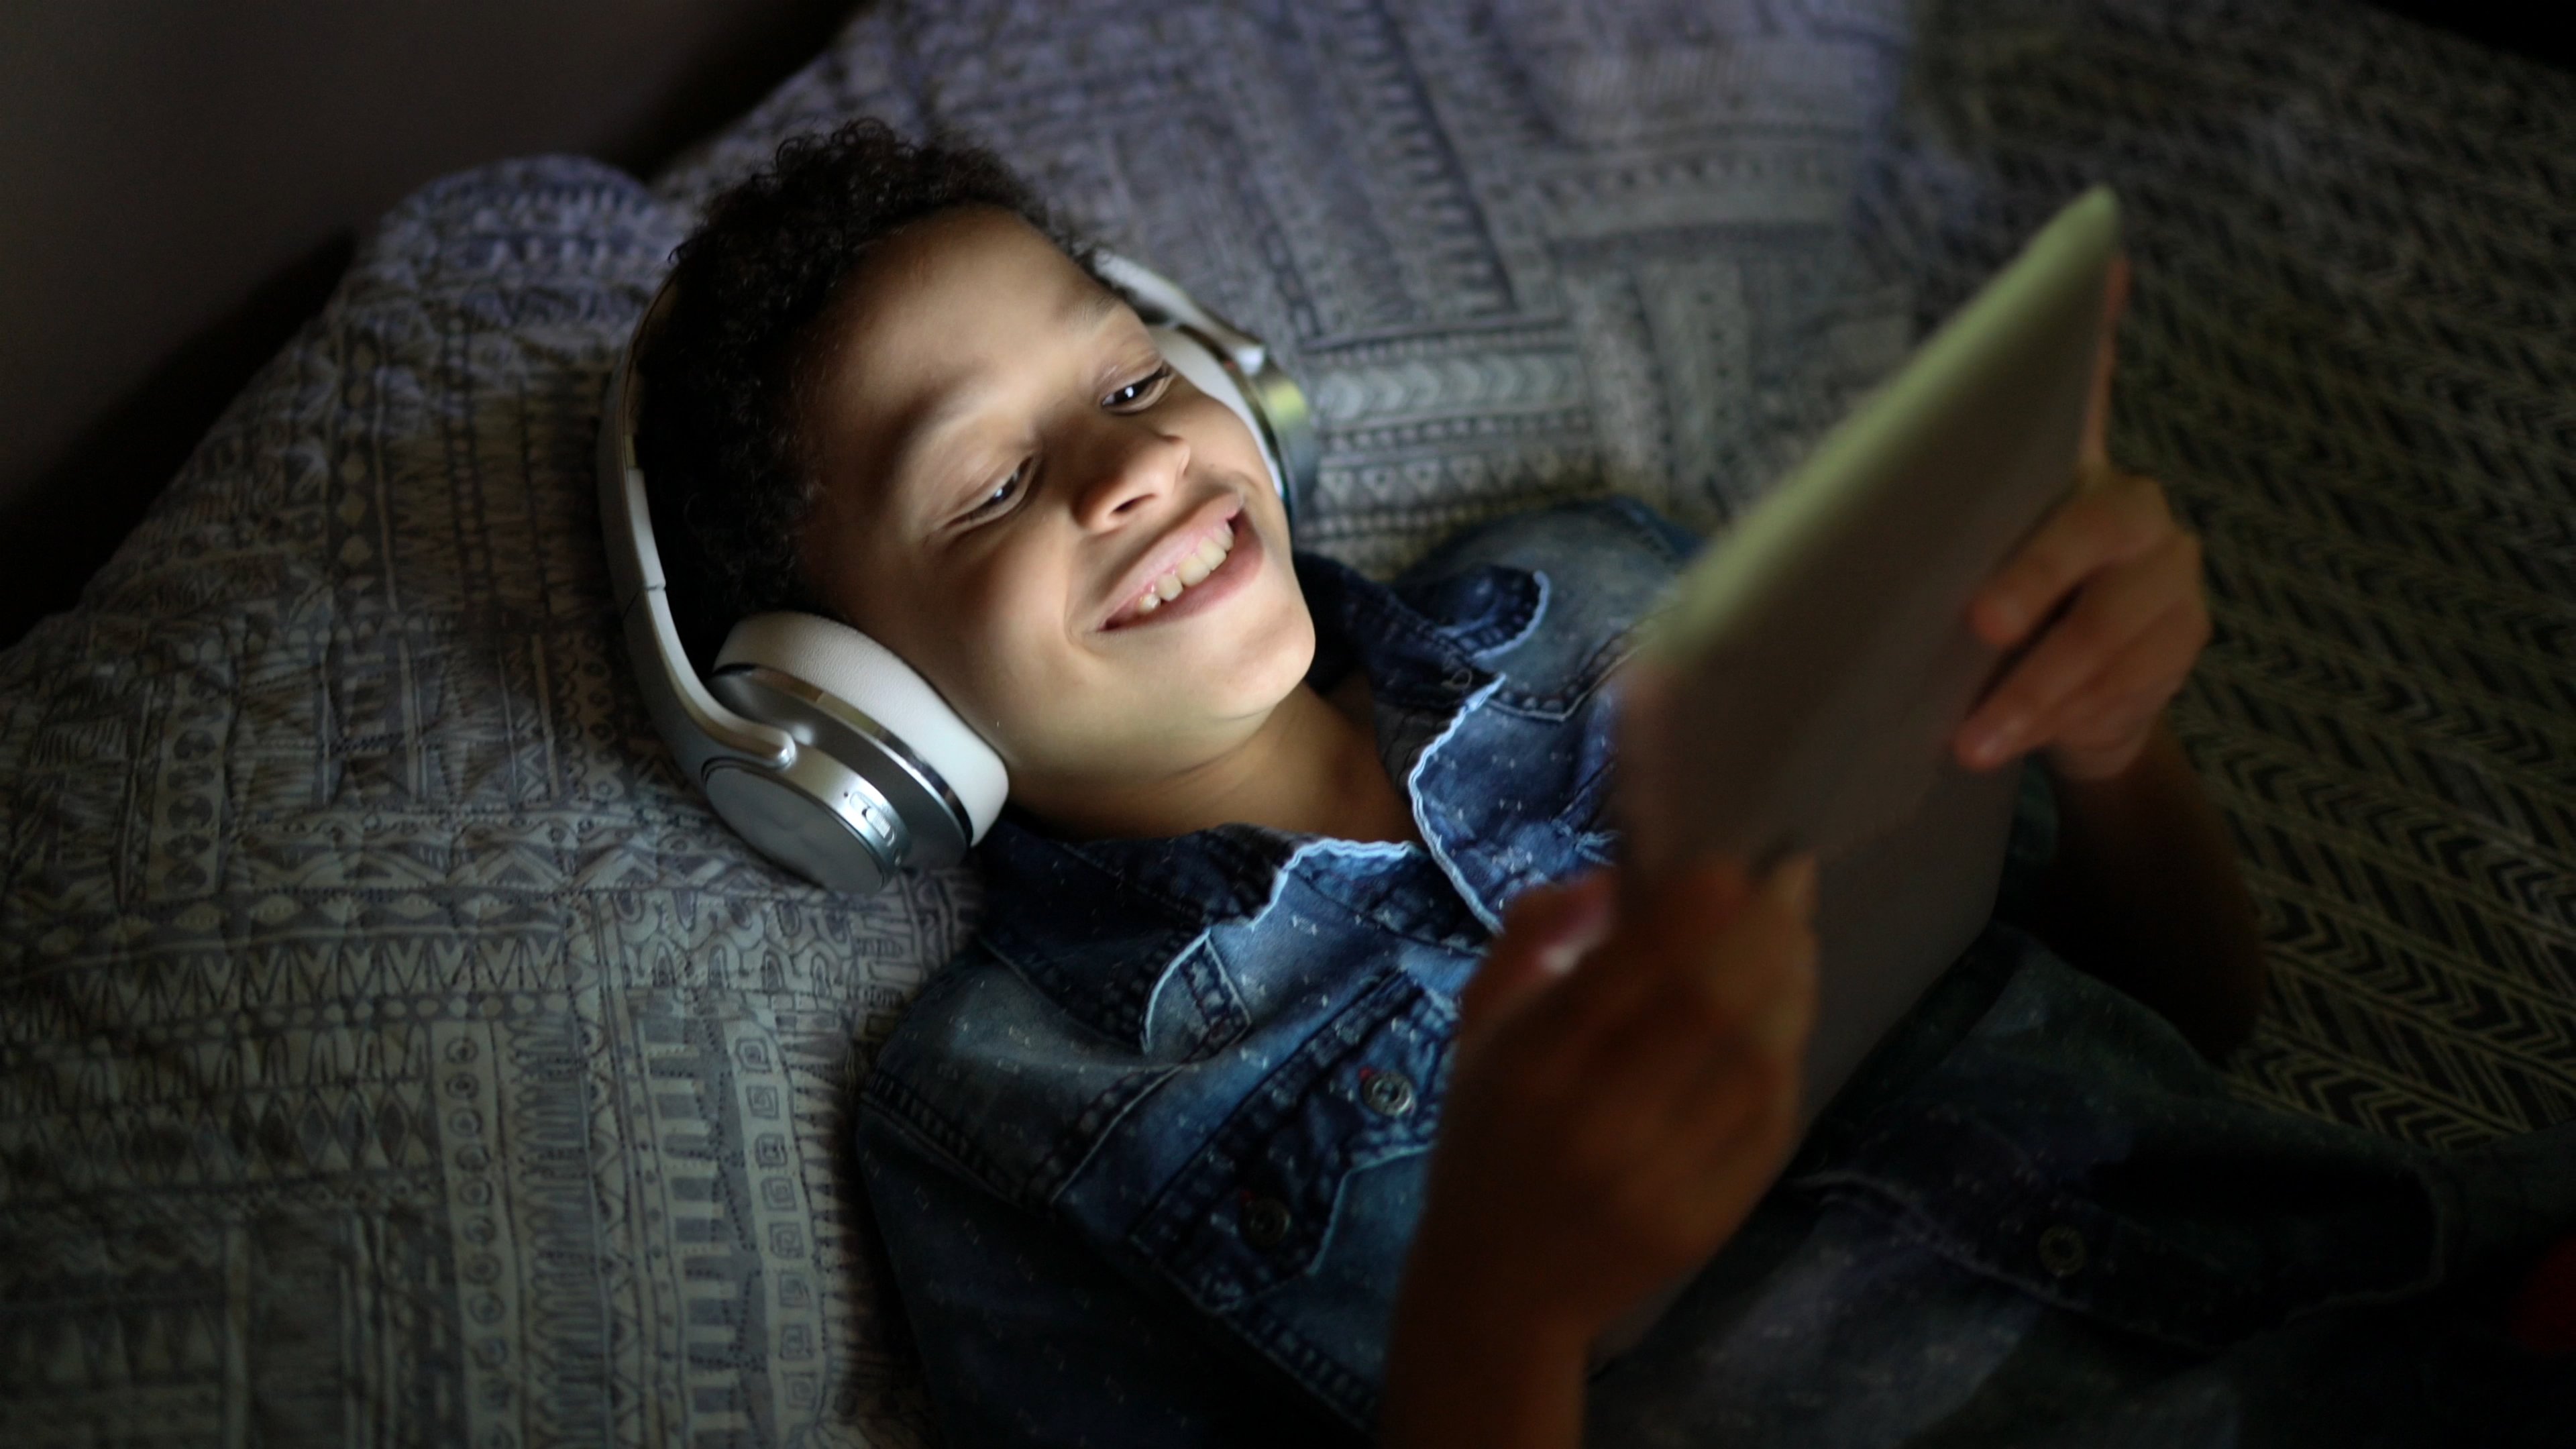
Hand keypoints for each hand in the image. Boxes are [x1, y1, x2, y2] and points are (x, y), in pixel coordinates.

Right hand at [1405, 855, 1818, 1349]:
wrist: (1497, 1289)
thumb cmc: (1487, 1139)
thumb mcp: (1478, 1030)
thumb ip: (1532, 940)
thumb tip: (1613, 878)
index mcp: (1527, 1066)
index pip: (1618, 975)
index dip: (1686, 913)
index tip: (1730, 865)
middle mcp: (1591, 1122)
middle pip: (1704, 1009)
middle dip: (1761, 931)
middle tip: (1790, 882)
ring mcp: (1653, 1178)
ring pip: (1751, 1065)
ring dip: (1790, 987)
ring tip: (1799, 940)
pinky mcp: (1701, 1222)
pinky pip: (1768, 1127)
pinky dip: (1788, 1060)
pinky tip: (1789, 1019)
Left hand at [1954, 256, 2210, 781]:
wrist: (2067, 720)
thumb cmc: (1986, 633)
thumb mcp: (1946, 580)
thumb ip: (1915, 537)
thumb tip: (1796, 530)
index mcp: (2067, 475)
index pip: (2081, 390)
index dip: (2092, 326)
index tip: (2100, 258)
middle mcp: (2133, 508)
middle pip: (2096, 526)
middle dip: (2037, 578)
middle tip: (1983, 625)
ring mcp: (2169, 575)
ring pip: (2112, 625)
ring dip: (2036, 689)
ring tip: (1972, 738)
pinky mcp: (2185, 641)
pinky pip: (2129, 682)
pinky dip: (2065, 719)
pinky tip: (2019, 746)